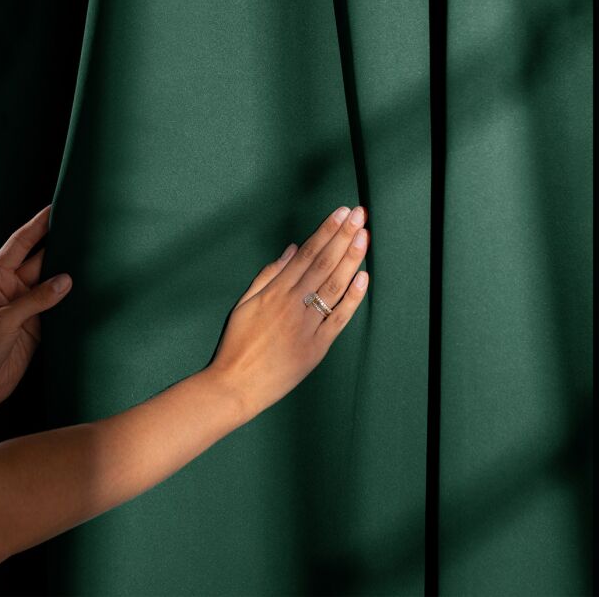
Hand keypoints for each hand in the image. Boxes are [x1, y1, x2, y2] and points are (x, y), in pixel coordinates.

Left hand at [0, 205, 72, 408]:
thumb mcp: (3, 320)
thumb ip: (35, 300)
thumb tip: (66, 280)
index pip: (19, 244)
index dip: (37, 226)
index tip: (54, 209)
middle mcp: (11, 289)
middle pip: (40, 261)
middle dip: (60, 247)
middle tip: (83, 232)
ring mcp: (25, 309)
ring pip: (52, 286)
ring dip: (69, 276)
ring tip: (92, 259)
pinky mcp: (37, 329)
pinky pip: (58, 310)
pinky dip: (72, 303)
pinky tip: (87, 293)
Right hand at [207, 205, 369, 417]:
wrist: (235, 385)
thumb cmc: (236, 346)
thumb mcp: (244, 304)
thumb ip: (268, 275)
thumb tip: (292, 250)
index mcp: (275, 292)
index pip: (307, 254)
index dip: (326, 231)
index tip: (341, 213)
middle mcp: (292, 305)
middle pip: (323, 264)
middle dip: (343, 236)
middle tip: (359, 214)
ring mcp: (306, 326)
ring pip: (334, 286)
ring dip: (351, 259)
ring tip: (364, 236)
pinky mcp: (316, 348)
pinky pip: (338, 319)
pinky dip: (352, 298)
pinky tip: (363, 277)